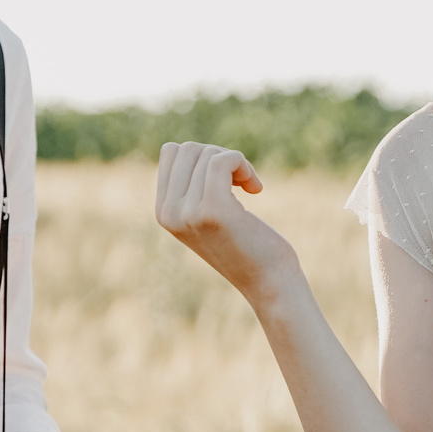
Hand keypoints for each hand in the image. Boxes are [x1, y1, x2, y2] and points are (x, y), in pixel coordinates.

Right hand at [155, 141, 300, 298]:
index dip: (203, 156)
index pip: (172, 152)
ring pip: (207, 153)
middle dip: (220, 156)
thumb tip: (183, 148)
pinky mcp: (213, 211)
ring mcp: (188, 213)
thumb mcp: (207, 215)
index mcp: (163, 212)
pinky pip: (222, 161)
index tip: (226, 179)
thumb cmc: (247, 245)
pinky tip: (256, 188)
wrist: (268, 283)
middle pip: (188, 148)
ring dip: (236, 162)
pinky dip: (242, 164)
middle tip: (242, 182)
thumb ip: (190, 188)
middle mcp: (169, 213)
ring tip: (250, 186)